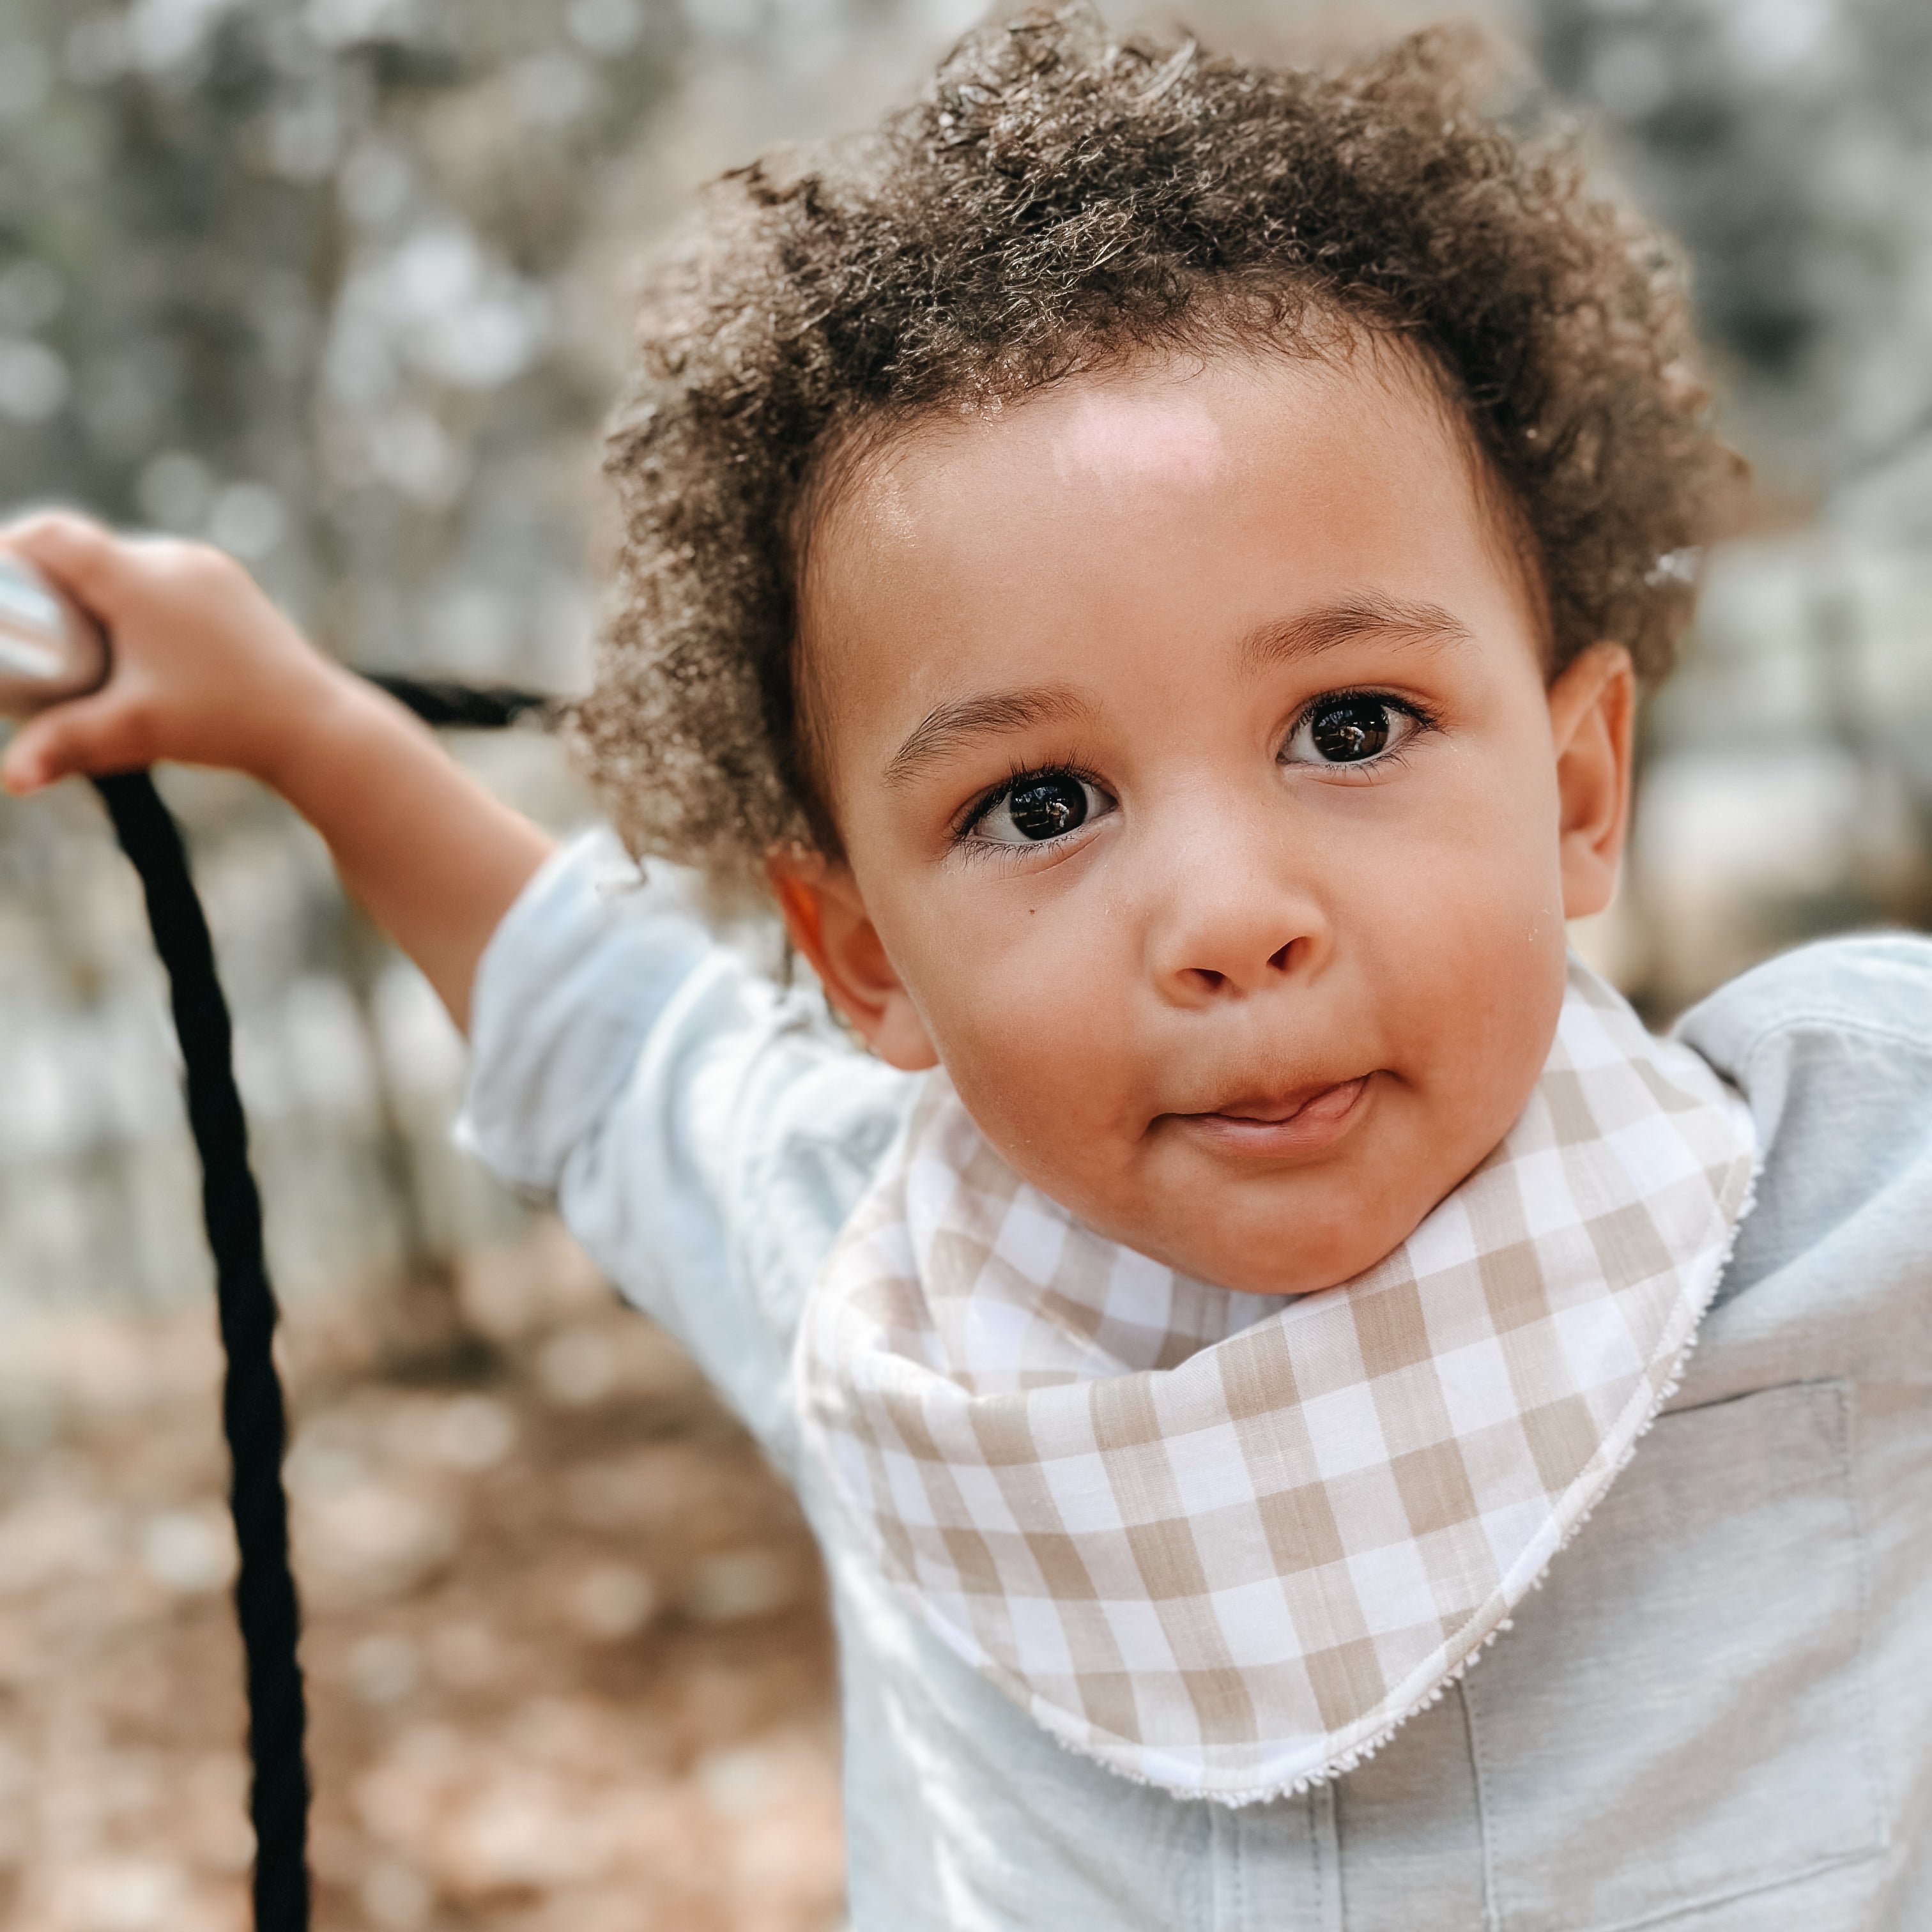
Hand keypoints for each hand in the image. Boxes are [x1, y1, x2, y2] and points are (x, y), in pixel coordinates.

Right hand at [0, 508, 552, 1027]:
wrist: (316, 725)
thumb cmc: (225, 723)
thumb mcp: (134, 733)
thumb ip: (64, 747)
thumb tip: (9, 781)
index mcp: (141, 579)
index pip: (53, 538)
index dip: (9, 550)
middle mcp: (175, 560)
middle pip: (88, 552)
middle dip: (48, 581)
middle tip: (22, 623)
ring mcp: (209, 571)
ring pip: (130, 564)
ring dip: (95, 589)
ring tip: (67, 633)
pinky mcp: (232, 589)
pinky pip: (166, 578)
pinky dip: (135, 597)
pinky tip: (124, 631)